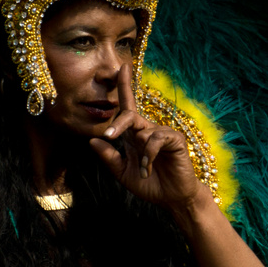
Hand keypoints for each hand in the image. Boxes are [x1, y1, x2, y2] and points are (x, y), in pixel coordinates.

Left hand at [88, 63, 201, 213]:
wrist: (173, 199)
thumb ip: (109, 157)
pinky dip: (149, 155)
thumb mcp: (123, 172)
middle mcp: (148, 130)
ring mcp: (162, 133)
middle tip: (110, 136)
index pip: (127, 108)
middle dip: (118, 123)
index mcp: (135, 135)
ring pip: (143, 131)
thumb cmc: (150, 184)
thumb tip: (92, 141)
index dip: (124, 87)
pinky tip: (149, 168)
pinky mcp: (175, 140)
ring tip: (144, 171)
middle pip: (130, 114)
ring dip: (140, 155)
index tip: (121, 68)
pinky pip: (156, 140)